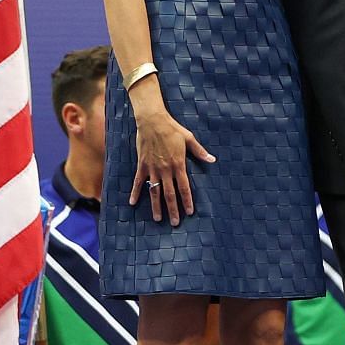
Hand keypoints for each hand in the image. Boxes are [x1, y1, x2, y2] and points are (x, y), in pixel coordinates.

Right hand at [130, 107, 216, 224]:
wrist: (152, 121)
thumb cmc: (172, 129)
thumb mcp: (189, 139)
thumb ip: (200, 152)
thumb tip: (212, 160)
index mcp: (179, 165)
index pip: (184, 188)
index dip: (187, 201)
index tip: (189, 212)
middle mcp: (165, 170)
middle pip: (170, 194)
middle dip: (173, 209)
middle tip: (175, 223)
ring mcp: (152, 169)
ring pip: (155, 192)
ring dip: (156, 206)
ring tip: (158, 219)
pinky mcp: (142, 165)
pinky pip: (138, 182)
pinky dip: (135, 193)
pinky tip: (132, 203)